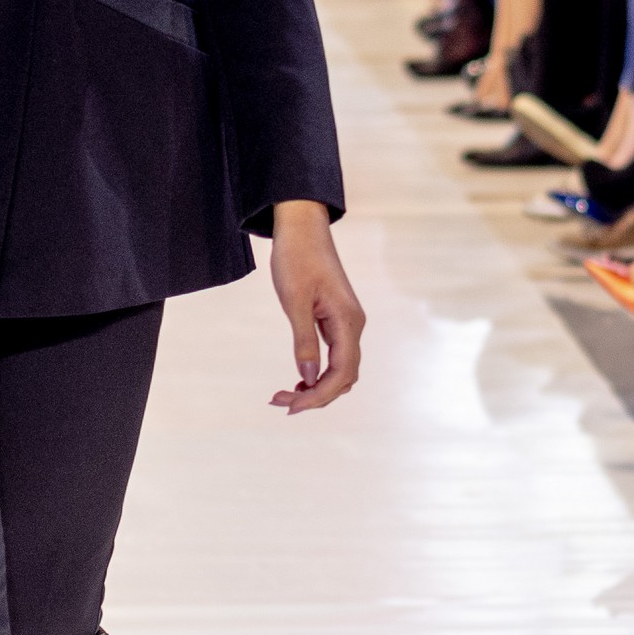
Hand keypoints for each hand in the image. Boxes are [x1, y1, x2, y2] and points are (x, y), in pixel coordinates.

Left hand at [268, 201, 362, 415]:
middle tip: (280, 403)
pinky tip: (298, 380)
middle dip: (315, 396)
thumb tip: (309, 379)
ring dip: (316, 388)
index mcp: (347, 321)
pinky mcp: (336, 319)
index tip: (291, 407)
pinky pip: (334, 357)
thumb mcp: (294, 301)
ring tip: (285, 395)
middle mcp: (353, 325)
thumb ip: (304, 341)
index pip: (341, 373)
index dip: (319, 396)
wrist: (302, 228)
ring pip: (340, 370)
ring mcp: (346, 323)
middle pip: (344, 377)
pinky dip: (318, 373)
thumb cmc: (296, 258)